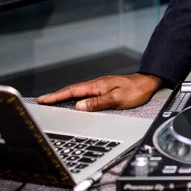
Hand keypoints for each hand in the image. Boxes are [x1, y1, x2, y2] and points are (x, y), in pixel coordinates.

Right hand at [36, 73, 161, 110]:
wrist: (148, 83)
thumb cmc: (135, 90)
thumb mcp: (117, 99)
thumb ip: (97, 103)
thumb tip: (79, 106)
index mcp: (97, 86)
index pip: (72, 91)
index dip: (56, 95)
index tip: (43, 99)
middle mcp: (97, 85)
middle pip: (72, 91)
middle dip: (56, 96)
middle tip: (42, 101)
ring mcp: (100, 87)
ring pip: (78, 92)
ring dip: (65, 96)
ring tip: (53, 102)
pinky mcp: (105, 90)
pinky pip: (86, 94)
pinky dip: (76, 97)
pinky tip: (74, 102)